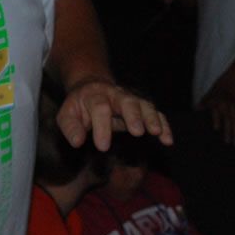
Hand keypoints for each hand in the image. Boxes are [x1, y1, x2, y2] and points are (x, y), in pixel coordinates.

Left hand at [56, 78, 172, 150]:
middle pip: (127, 101)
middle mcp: (116, 95)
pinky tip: (167, 140)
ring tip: (157, 133)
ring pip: (144, 105)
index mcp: (95, 96)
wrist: (92, 88)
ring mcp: (131, 100)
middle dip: (133, 116)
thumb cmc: (79, 107)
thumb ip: (70, 128)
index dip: (102, 127)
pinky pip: (156, 114)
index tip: (102, 146)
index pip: (100, 108)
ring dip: (152, 118)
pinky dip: (164, 125)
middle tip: (137, 132)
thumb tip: (77, 142)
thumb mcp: (67, 115)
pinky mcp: (143, 108)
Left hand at [199, 84, 234, 146]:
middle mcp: (227, 106)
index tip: (216, 129)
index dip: (217, 120)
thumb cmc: (212, 97)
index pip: (217, 112)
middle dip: (229, 131)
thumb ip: (201, 106)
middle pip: (229, 120)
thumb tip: (195, 112)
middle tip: (228, 143)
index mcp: (217, 104)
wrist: (227, 87)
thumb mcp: (205, 99)